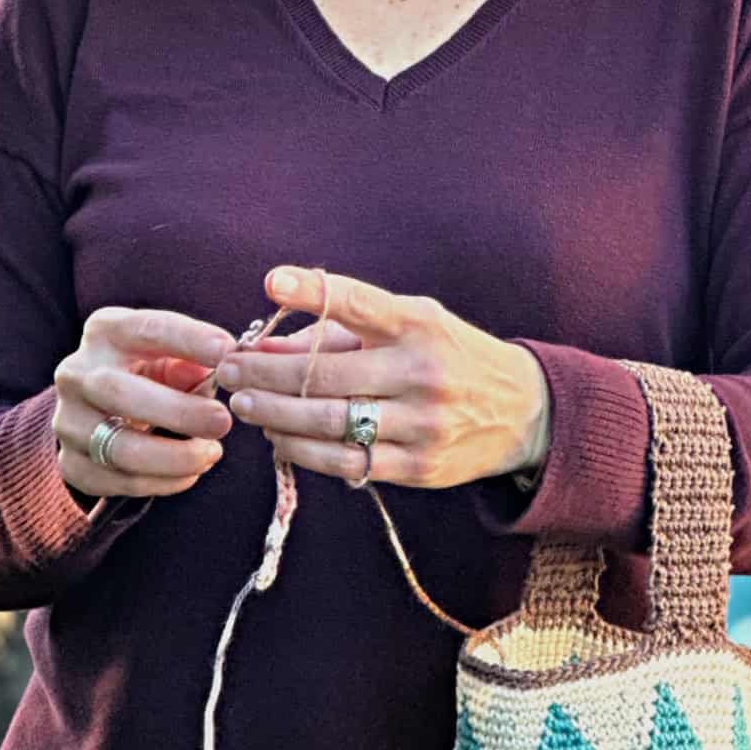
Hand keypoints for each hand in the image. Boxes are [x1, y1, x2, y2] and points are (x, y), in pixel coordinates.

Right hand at [52, 306, 234, 501]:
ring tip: (212, 453)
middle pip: (118, 391)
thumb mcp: (170, 358)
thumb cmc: (150, 378)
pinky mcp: (72, 463)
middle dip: (178, 411)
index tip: (227, 350)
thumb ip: (194, 362)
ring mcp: (68, 421)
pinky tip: (191, 472)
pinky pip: (121, 481)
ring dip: (176, 457)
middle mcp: (77, 374)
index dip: (188, 338)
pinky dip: (165, 482)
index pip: (145, 329)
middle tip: (223, 421)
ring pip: (120, 448)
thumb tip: (223, 367)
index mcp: (106, 333)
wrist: (99, 414)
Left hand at [213, 266, 550, 488]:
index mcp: (419, 326)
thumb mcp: (410, 327)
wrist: (522, 413)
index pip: (360, 303)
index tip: (271, 283)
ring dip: (276, 417)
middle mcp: (423, 373)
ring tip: (245, 408)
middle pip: (326, 376)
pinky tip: (280, 441)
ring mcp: (423, 424)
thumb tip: (265, 349)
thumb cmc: (449, 359)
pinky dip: (305, 452)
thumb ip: (341, 333)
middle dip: (266, 376)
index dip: (314, 291)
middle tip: (228, 372)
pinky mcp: (420, 466)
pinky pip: (347, 463)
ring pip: (330, 424)